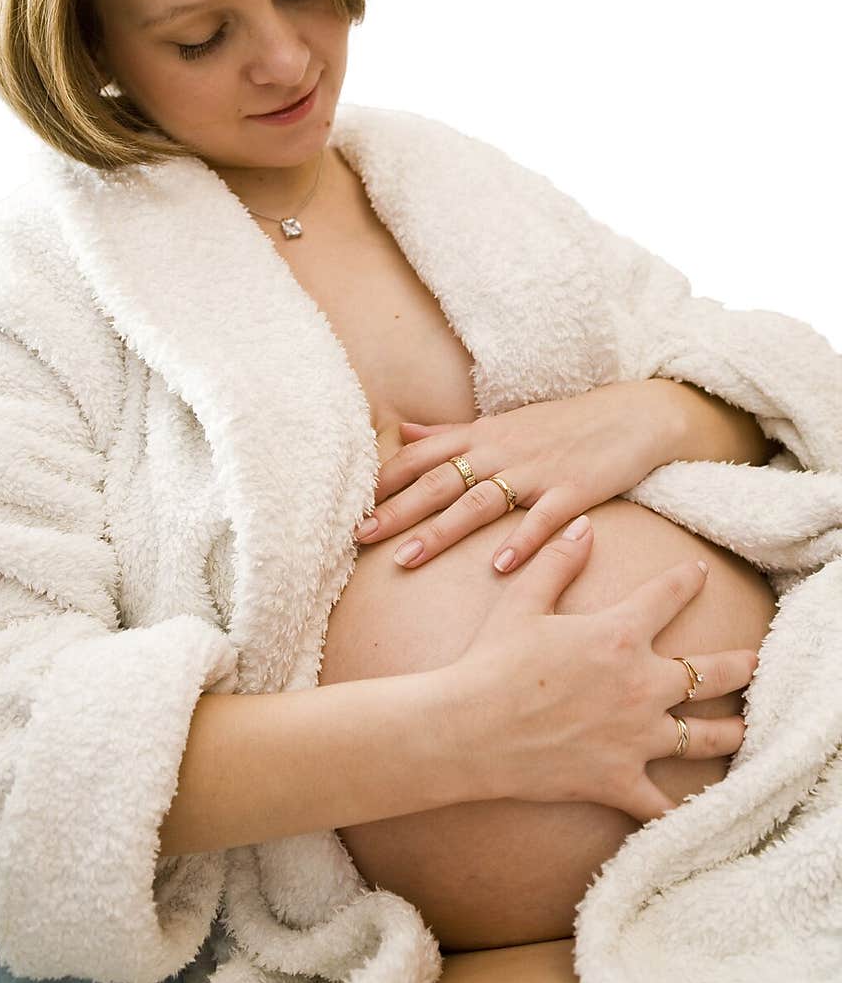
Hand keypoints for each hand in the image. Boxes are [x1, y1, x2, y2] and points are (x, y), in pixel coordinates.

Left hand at [354, 380, 681, 572]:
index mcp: (482, 437)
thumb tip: (402, 432)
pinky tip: (499, 567)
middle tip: (360, 537)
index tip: (350, 506)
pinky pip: (542, 519)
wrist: (632, 416)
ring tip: (407, 559)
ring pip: (479, 502)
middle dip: (398, 510)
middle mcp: (501, 452)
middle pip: (440, 482)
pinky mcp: (572, 491)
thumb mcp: (502, 423)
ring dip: (441, 531)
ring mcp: (536, 472)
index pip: (422, 457)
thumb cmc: (563, 425)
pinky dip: (521, 542)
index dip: (386, 481)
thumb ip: (449, 433)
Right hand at [444, 519, 756, 822]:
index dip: (687, 580)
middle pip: (711, 673)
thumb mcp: (523, 600)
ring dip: (731, 731)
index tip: (698, 572)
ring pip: (705, 737)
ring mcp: (636, 737)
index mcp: (619, 635)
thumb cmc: (491, 661)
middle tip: (755, 662)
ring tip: (745, 728)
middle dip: (741, 665)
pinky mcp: (620, 780)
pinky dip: (680, 809)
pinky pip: (662, 804)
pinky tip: (695, 811)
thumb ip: (558, 561)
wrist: (468, 729)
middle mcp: (641, 685)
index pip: (668, 596)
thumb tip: (584, 526)